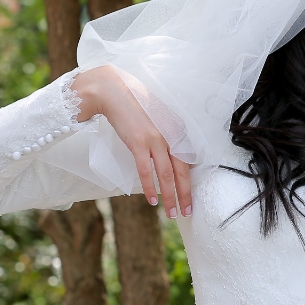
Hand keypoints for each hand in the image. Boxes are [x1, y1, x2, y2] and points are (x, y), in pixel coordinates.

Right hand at [70, 66, 192, 218]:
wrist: (114, 90)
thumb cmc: (135, 104)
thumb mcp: (158, 118)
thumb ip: (167, 134)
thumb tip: (171, 154)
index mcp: (177, 130)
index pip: (188, 161)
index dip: (189, 181)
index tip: (190, 197)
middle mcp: (171, 135)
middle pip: (182, 171)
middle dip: (185, 194)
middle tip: (187, 212)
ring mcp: (155, 139)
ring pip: (167, 175)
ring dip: (170, 197)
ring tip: (172, 213)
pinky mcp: (138, 143)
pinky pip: (146, 171)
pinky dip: (150, 187)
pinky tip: (152, 201)